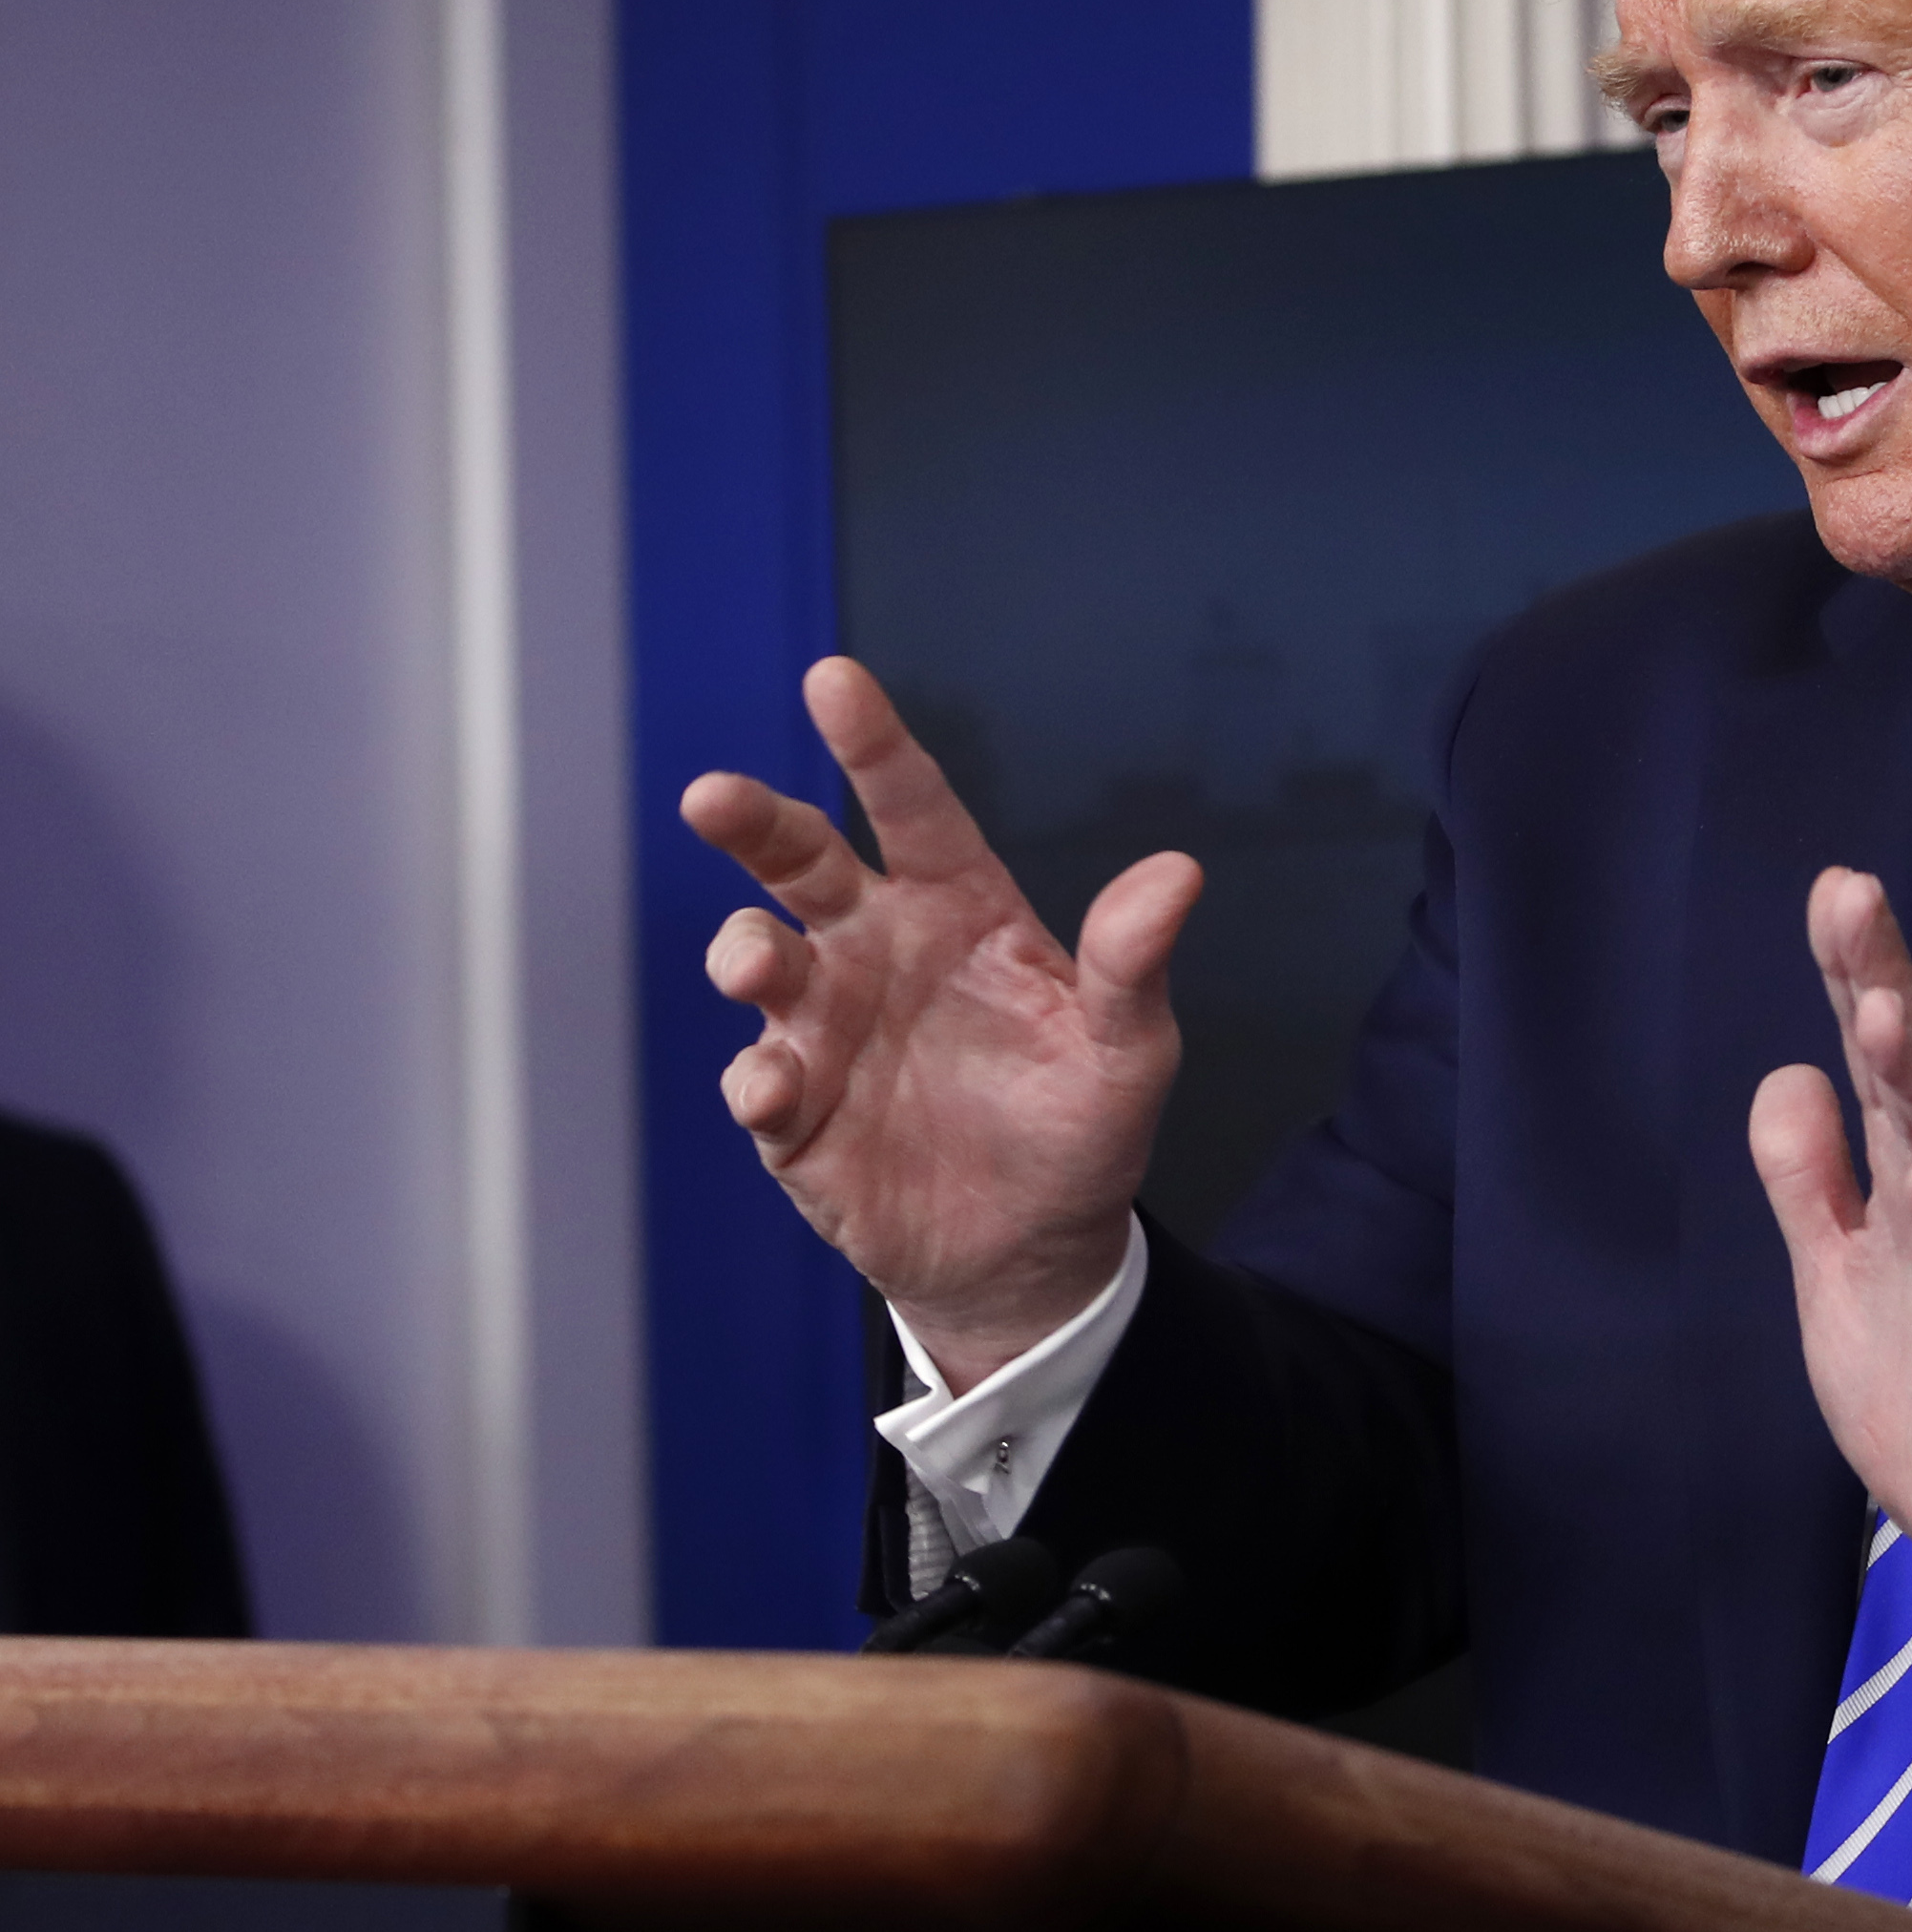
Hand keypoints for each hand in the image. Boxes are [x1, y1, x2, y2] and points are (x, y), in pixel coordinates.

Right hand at [680, 657, 1199, 1389]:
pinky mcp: (796, 1115)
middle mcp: (878, 951)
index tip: (833, 680)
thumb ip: (1135, 964)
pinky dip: (759, 1081)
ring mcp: (827, 1029)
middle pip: (801, 864)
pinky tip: (777, 1093)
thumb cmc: (1080, 1125)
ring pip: (761, 962)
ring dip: (747, 953)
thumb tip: (1178, 873)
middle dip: (753, 824)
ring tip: (757, 963)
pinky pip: (759, 1083)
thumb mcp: (1130, 1050)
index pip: (913, 809)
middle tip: (712, 797)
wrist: (1034, 1250)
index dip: (874, 746)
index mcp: (959, 910)